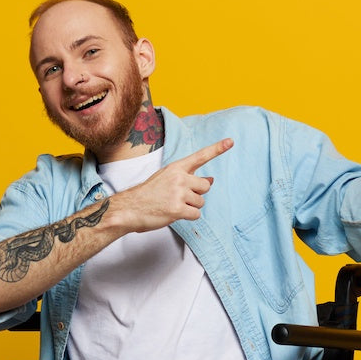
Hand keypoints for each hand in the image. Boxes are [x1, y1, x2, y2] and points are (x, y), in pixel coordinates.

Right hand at [118, 138, 233, 231]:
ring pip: (201, 202)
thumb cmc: (148, 194)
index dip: (217, 149)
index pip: (200, 156)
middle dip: (197, 194)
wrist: (130, 208)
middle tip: (181, 197)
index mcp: (176, 168)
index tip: (230, 141)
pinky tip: (174, 213)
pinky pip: (196, 214)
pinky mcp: (177, 209)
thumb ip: (188, 177)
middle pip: (205, 186)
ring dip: (191, 207)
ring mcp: (178, 193)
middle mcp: (179, 178)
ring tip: (173, 205)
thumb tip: (211, 179)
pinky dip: (188, 217)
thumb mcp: (167, 179)